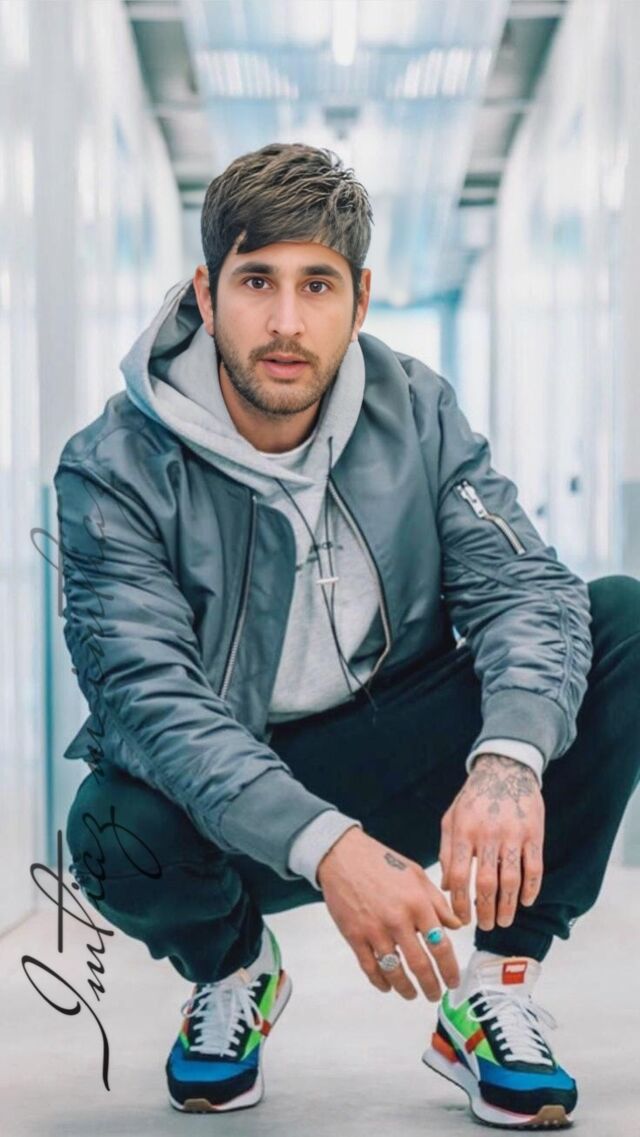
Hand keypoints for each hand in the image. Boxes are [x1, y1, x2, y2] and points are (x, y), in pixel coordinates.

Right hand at [316, 827, 462, 1000]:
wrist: (342, 855)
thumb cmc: (381, 862)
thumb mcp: (416, 875)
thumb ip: (437, 902)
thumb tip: (456, 926)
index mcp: (417, 903)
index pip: (440, 945)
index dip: (450, 968)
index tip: (453, 980)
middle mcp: (398, 919)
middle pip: (420, 965)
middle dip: (431, 985)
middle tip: (436, 994)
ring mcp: (374, 930)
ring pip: (395, 971)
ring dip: (407, 988)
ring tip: (413, 994)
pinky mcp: (354, 936)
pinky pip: (370, 968)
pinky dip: (381, 981)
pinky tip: (388, 986)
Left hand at [438, 754, 543, 930]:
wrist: (505, 769)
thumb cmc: (473, 798)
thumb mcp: (451, 818)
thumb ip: (446, 851)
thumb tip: (445, 887)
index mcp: (463, 831)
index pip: (457, 875)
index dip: (458, 902)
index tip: (461, 920)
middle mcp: (487, 835)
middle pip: (485, 883)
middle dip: (484, 910)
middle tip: (486, 926)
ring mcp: (513, 835)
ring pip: (511, 880)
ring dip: (508, 906)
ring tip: (504, 921)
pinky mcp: (534, 834)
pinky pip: (534, 867)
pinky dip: (531, 888)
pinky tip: (526, 901)